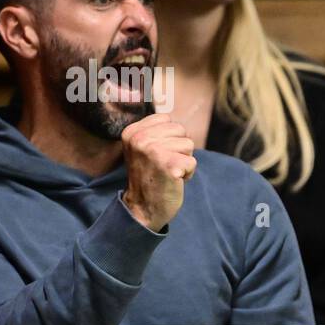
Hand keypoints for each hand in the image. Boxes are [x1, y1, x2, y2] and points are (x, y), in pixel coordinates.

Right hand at [121, 113, 196, 231]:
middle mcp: (140, 139)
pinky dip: (188, 173)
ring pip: (188, 144)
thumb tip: (174, 116)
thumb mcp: (143, 148)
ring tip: (168, 172)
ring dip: (184, 160)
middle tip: (164, 164)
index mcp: (132, 131)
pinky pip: (193, 161)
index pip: (166, 119)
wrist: (143, 208)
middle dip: (179, 148)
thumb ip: (155, 131)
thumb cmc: (149, 177)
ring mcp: (153, 151)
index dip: (169, 137)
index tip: (157, 154)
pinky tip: (174, 180)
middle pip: (180, 130)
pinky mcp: (168, 165)